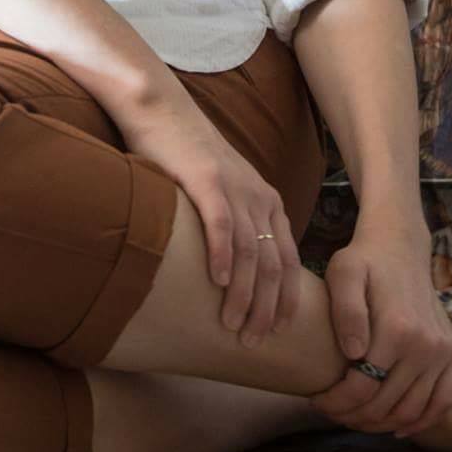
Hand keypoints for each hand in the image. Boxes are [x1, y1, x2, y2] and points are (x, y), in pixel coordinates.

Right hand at [114, 93, 302, 345]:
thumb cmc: (186, 158)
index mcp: (267, 202)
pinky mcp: (206, 180)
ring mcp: (234, 188)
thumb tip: (232, 276)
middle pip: (274, 264)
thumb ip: (235, 225)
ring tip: (232, 324)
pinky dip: (222, 256)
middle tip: (253, 340)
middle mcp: (258, 196)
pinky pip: (221, 225)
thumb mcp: (223, 192)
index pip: (289, 260)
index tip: (278, 331)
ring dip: (243, 293)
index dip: (287, 299)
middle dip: (266, 307)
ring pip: (251, 252)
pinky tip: (216, 282)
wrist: (162, 111)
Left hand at [310, 208, 451, 436]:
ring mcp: (444, 352)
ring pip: (413, 410)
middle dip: (353, 416)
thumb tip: (354, 353)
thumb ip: (346, 311)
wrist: (401, 247)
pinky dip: (420, 422)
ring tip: (355, 417)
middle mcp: (427, 346)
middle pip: (386, 405)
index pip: (362, 387)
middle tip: (332, 412)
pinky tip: (395, 426)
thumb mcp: (343, 273)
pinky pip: (441, 402)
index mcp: (398, 328)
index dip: (336, 402)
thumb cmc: (365, 260)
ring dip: (381, 423)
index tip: (317, 400)